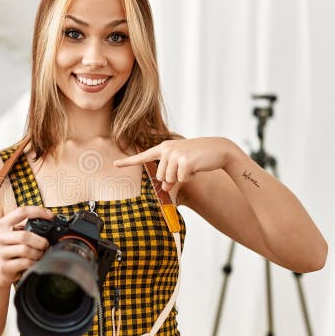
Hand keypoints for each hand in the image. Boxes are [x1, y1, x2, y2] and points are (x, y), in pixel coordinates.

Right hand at [0, 205, 54, 287]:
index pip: (21, 212)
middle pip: (25, 235)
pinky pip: (25, 263)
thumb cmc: (8, 251)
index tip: (50, 216)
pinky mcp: (4, 266)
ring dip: (38, 253)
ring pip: (25, 250)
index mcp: (1, 225)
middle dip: (41, 241)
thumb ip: (25, 227)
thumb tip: (49, 222)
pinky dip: (34, 263)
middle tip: (46, 245)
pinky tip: (34, 262)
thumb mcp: (12, 235)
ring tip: (40, 254)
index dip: (38, 212)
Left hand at [114, 137, 238, 191]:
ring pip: (170, 179)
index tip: (115, 164)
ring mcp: (175, 154)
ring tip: (192, 165)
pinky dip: (190, 177)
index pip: (144, 156)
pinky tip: (197, 167)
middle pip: (160, 176)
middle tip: (186, 168)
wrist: (219, 149)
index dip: (128, 161)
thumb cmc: (199, 157)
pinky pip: (181, 179)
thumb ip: (170, 174)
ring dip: (181, 177)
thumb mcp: (181, 165)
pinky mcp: (184, 161)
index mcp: (164, 147)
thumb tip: (164, 187)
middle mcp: (167, 149)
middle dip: (172, 177)